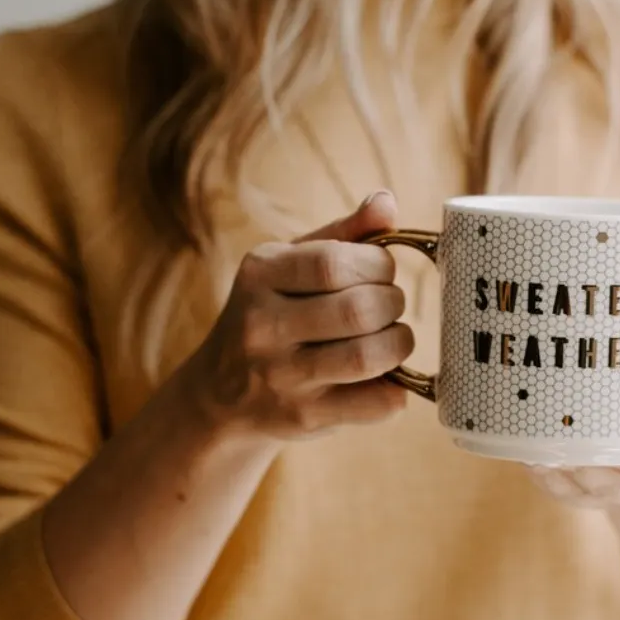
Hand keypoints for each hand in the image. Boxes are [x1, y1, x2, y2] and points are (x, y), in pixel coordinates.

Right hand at [187, 192, 412, 439]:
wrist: (221, 395)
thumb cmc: (272, 314)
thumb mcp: (290, 264)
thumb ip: (343, 233)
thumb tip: (386, 202)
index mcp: (260, 274)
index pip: (335, 262)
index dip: (378, 265)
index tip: (381, 272)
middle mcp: (262, 326)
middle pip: (358, 310)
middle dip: (392, 304)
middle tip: (388, 306)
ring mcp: (280, 376)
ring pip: (368, 357)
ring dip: (398, 344)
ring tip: (392, 338)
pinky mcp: (302, 417)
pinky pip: (374, 403)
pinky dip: (396, 388)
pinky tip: (384, 376)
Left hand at [528, 380, 619, 511]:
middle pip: (618, 490)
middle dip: (594, 477)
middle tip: (569, 455)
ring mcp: (619, 496)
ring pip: (589, 497)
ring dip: (562, 481)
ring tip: (537, 459)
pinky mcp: (594, 498)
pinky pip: (571, 497)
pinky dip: (551, 484)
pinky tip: (530, 463)